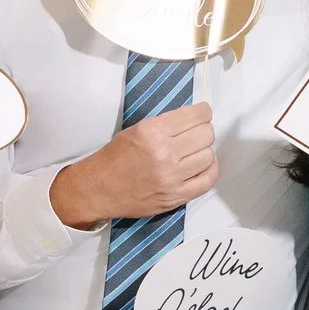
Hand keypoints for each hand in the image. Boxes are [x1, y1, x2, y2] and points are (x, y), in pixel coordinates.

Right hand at [49, 103, 217, 229]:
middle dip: (203, 131)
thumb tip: (196, 119)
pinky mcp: (176, 197)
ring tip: (193, 152)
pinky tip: (201, 166)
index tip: (202, 114)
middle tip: (195, 134)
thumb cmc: (116, 157)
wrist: (99, 189)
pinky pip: (207, 180)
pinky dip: (209, 170)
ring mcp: (172, 178)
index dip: (203, 112)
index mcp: (153, 132)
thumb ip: (166, 124)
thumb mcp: (137, 129)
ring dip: (204, 151)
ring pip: (209, 156)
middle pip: (206, 135)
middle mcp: (164, 153)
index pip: (196, 116)